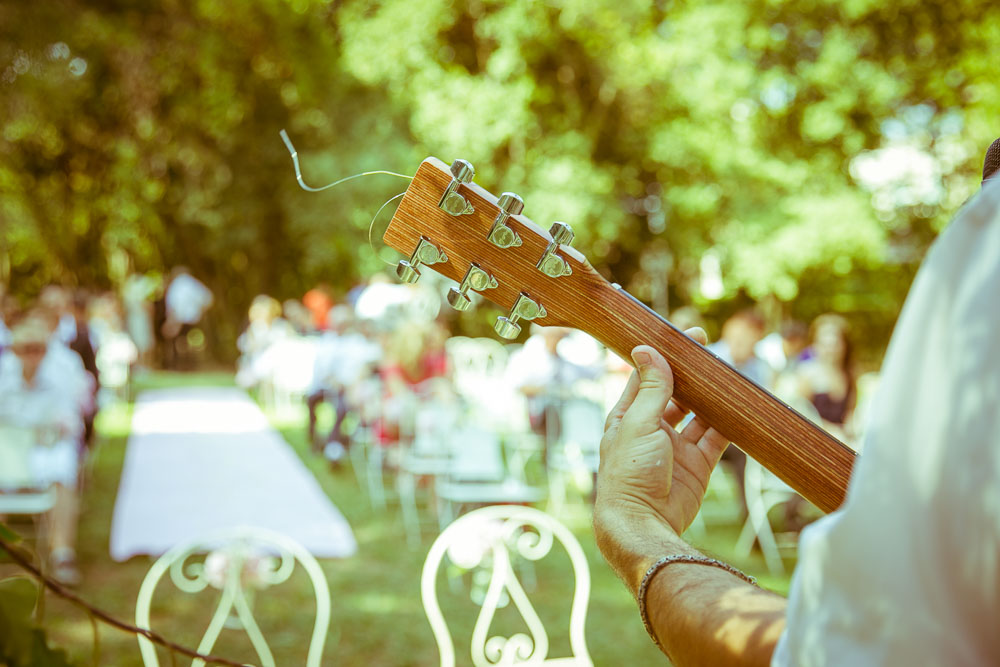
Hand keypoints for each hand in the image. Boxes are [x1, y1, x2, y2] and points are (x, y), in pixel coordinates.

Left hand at [595, 331, 729, 537]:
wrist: (643, 523)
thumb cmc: (629, 473)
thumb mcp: (639, 424)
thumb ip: (651, 389)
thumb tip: (646, 349)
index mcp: (627, 418)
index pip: (646, 379)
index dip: (663, 358)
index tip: (683, 339)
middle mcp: (651, 431)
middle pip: (674, 395)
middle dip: (691, 376)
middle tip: (710, 353)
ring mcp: (675, 449)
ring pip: (697, 416)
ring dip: (710, 399)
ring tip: (727, 377)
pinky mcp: (697, 466)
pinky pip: (715, 439)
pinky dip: (728, 425)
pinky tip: (739, 408)